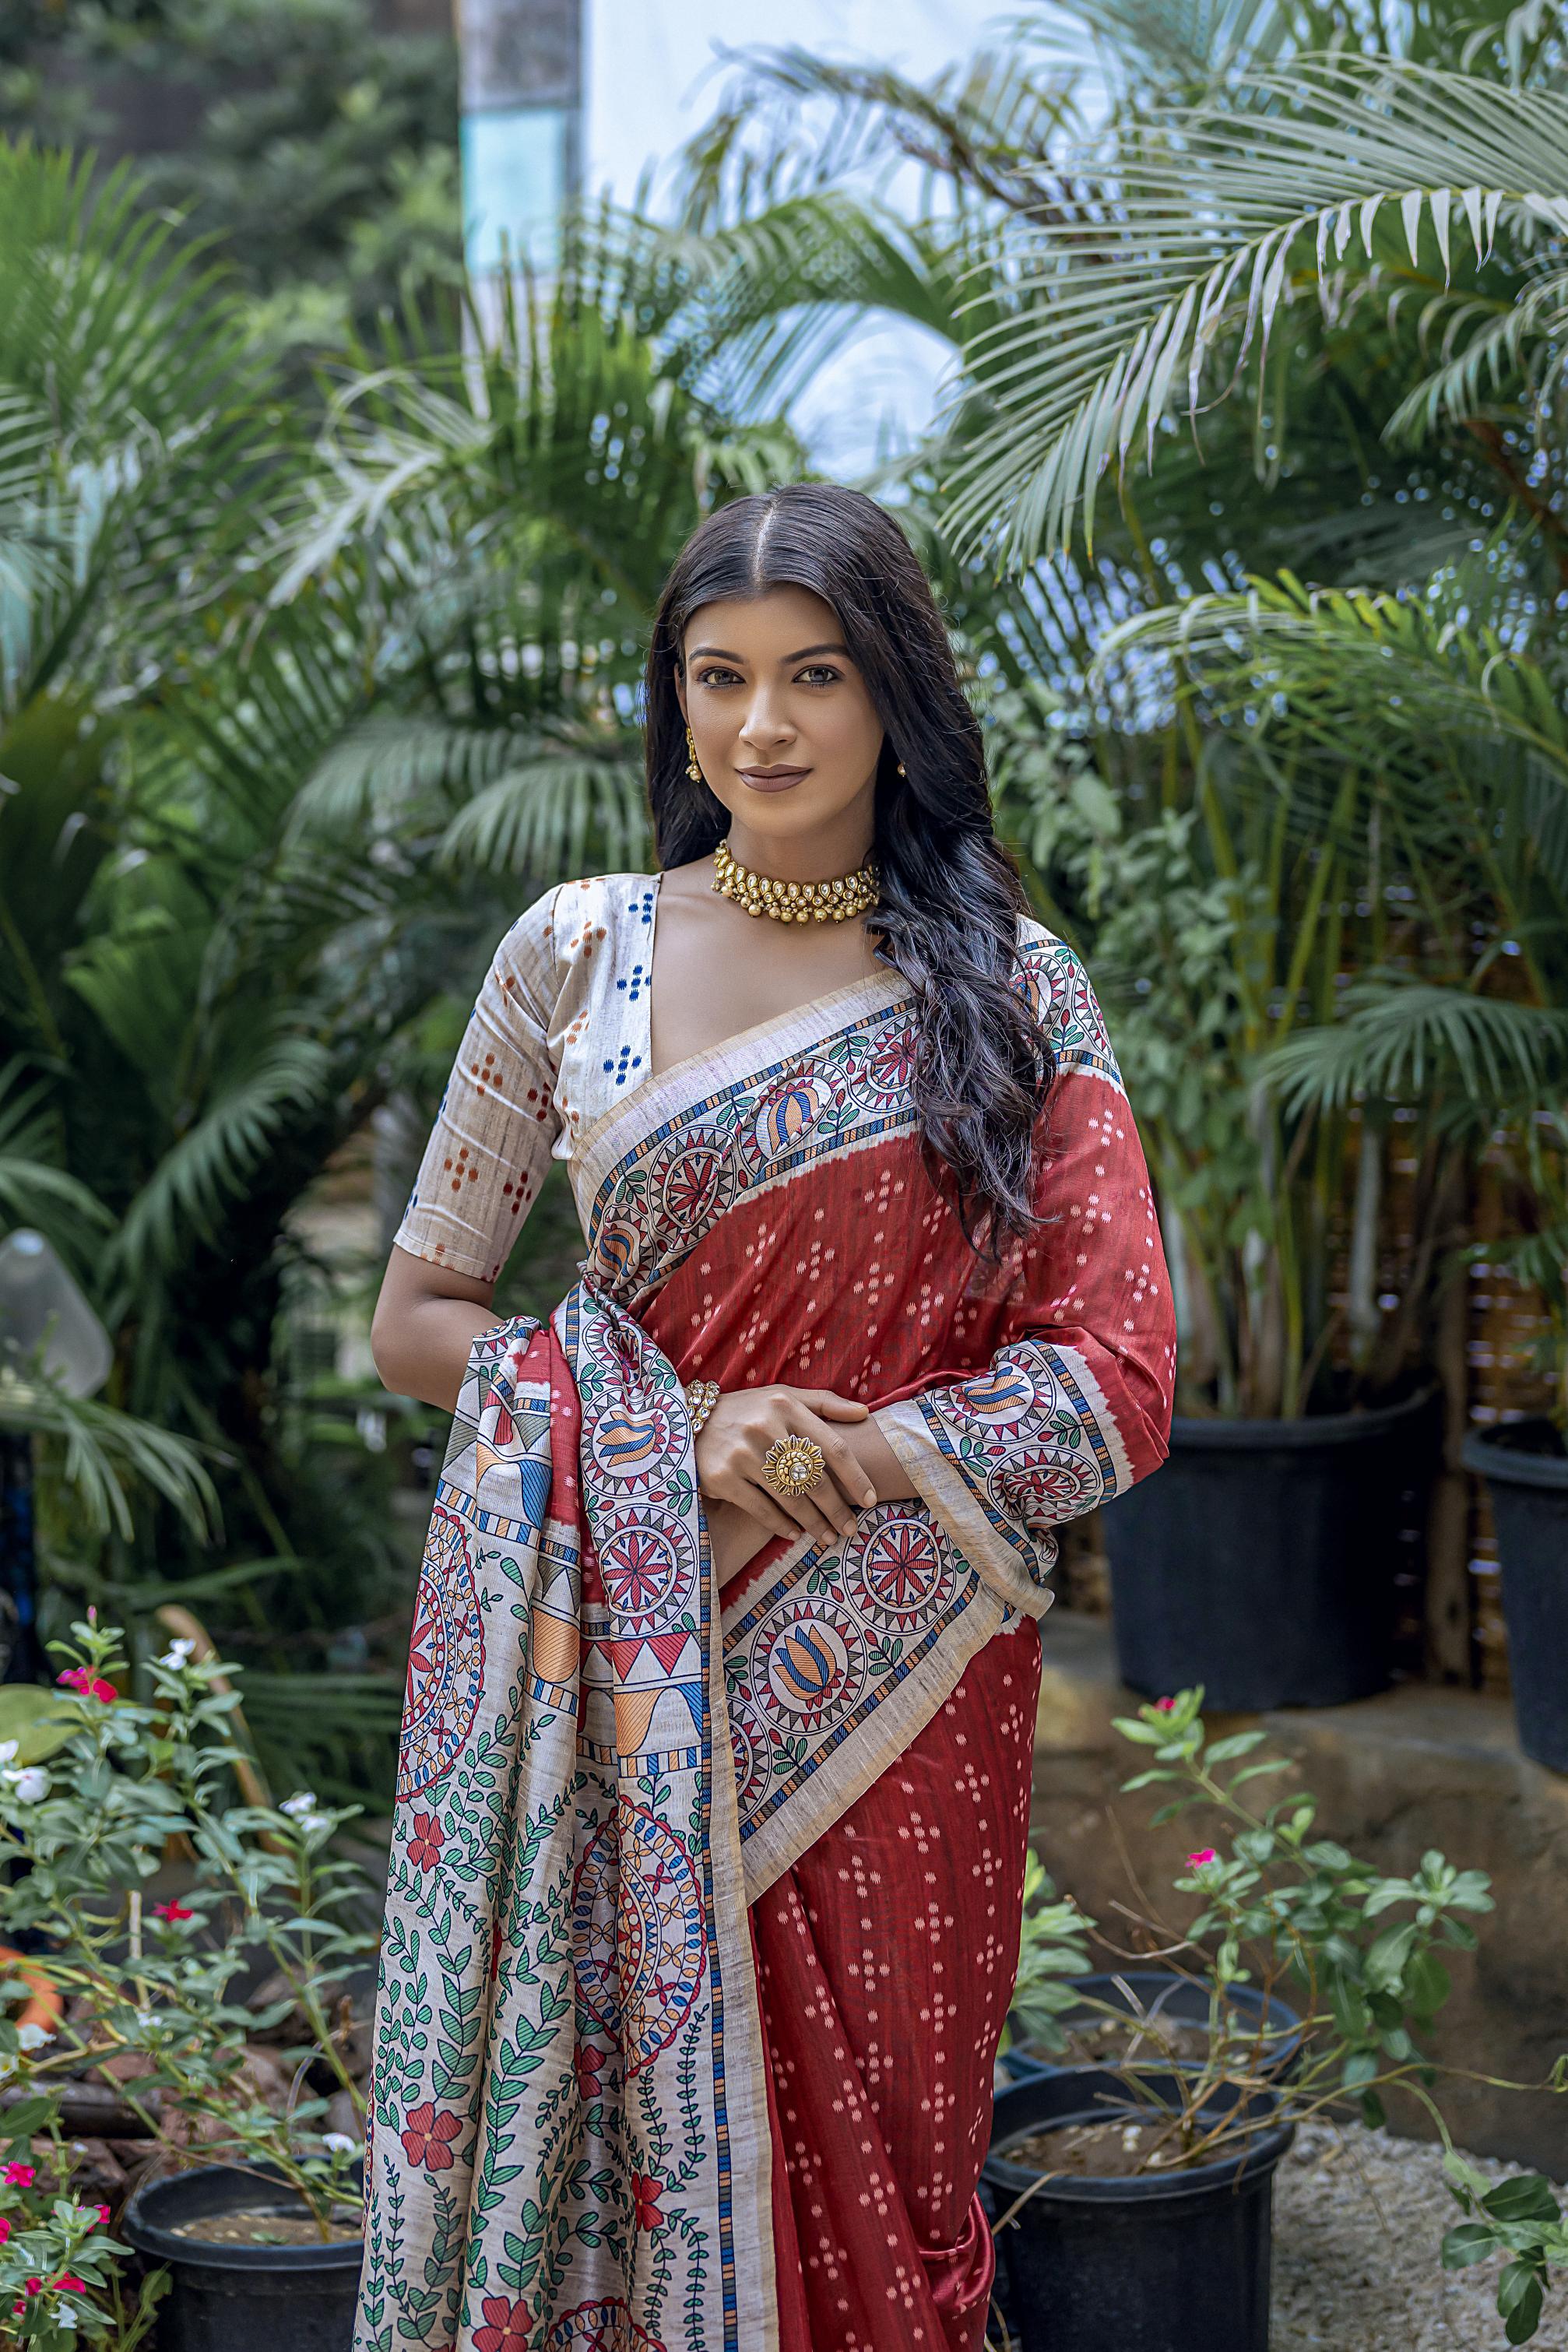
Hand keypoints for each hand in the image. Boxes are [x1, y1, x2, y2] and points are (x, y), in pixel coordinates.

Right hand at [695, 1384, 876, 1550]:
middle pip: (814, 1478)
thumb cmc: (747, 1411)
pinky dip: (781, 1525)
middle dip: (837, 1509)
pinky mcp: (723, 1478)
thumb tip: (864, 1413)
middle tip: (851, 1529)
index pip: (832, 1447)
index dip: (856, 1478)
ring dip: (814, 1523)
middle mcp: (765, 1428)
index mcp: (786, 1406)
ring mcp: (742, 1454)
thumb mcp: (782, 1396)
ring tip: (828, 1538)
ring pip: (790, 1498)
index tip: (871, 1500)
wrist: (687, 1421)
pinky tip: (795, 1535)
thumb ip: (824, 1403)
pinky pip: (761, 1509)